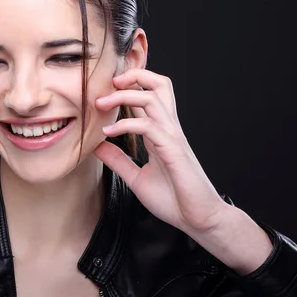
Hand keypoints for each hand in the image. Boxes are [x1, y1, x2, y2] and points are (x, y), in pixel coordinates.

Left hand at [94, 69, 225, 235]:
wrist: (199, 220)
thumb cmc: (174, 199)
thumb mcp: (136, 177)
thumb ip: (118, 160)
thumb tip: (97, 146)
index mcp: (161, 132)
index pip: (149, 95)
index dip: (128, 86)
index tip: (104, 92)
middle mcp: (168, 129)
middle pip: (158, 84)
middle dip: (132, 76)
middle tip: (106, 86)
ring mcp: (172, 137)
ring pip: (152, 97)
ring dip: (123, 95)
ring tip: (101, 104)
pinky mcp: (173, 150)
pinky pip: (149, 126)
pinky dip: (126, 124)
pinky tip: (108, 133)